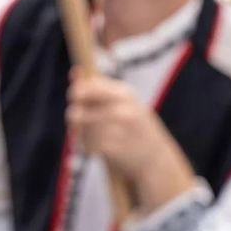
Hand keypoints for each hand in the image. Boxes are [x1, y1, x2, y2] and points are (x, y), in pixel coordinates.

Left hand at [66, 70, 193, 210]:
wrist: (156, 158)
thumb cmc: (136, 126)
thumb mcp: (125, 101)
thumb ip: (99, 88)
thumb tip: (73, 72)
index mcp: (125, 94)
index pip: (90, 87)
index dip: (78, 92)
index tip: (76, 98)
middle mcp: (122, 109)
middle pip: (80, 111)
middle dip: (75, 115)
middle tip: (77, 119)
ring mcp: (117, 130)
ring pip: (82, 129)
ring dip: (82, 133)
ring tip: (95, 135)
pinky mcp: (111, 149)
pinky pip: (87, 144)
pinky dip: (88, 146)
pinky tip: (100, 147)